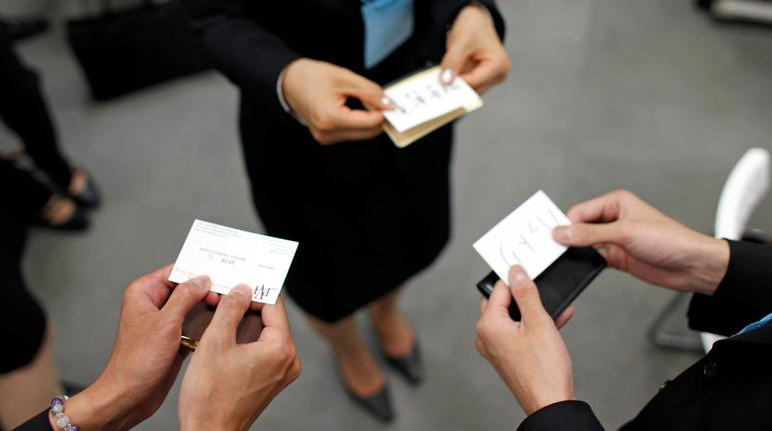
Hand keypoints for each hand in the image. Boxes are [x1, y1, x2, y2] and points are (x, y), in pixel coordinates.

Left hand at [55, 267, 212, 430]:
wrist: (130, 396)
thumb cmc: (136, 362)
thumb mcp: (165, 323)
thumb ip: (185, 297)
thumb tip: (203, 279)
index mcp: (144, 293)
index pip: (176, 272)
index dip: (198, 274)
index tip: (220, 278)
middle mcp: (153, 304)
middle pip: (188, 288)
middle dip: (208, 292)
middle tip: (226, 297)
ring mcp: (164, 322)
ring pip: (193, 307)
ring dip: (209, 310)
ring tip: (227, 310)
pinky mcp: (174, 338)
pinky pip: (194, 325)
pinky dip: (206, 326)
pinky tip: (219, 326)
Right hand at [179, 286, 300, 430]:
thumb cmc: (210, 397)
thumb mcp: (215, 342)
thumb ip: (230, 309)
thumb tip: (242, 289)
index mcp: (281, 348)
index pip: (274, 305)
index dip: (253, 290)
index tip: (236, 283)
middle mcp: (288, 360)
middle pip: (271, 319)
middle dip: (247, 306)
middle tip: (225, 296)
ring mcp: (281, 372)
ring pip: (266, 334)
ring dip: (245, 323)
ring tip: (221, 314)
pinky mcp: (271, 380)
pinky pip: (262, 350)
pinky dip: (246, 340)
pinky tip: (225, 336)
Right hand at [282, 58, 392, 144]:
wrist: (289, 82)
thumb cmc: (312, 77)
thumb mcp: (345, 78)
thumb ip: (370, 92)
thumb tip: (390, 105)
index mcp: (330, 118)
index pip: (370, 123)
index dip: (384, 111)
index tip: (389, 100)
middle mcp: (327, 133)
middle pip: (368, 133)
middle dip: (377, 117)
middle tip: (380, 100)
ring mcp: (326, 138)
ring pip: (361, 135)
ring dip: (368, 120)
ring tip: (362, 101)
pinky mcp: (326, 138)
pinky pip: (351, 134)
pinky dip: (358, 122)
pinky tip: (353, 109)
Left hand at [440, 4, 510, 93]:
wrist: (476, 20)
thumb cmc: (474, 26)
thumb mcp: (461, 41)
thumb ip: (453, 61)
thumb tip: (445, 81)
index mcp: (498, 66)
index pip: (474, 82)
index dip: (456, 83)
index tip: (440, 84)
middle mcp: (499, 75)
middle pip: (472, 89)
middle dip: (456, 84)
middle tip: (439, 80)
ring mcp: (492, 78)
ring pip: (469, 89)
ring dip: (457, 83)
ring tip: (447, 71)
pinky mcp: (484, 78)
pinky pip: (468, 84)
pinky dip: (458, 80)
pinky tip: (451, 73)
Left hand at [476, 266, 574, 414]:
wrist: (550, 404)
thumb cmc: (543, 369)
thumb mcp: (538, 322)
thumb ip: (526, 293)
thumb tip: (516, 271)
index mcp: (488, 325)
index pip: (499, 289)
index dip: (517, 278)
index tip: (532, 270)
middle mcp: (487, 336)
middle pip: (503, 302)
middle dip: (524, 294)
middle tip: (542, 285)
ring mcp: (496, 348)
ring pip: (514, 317)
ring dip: (535, 309)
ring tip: (557, 306)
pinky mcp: (508, 356)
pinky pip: (520, 332)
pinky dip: (536, 325)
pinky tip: (558, 319)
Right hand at [552, 190, 729, 295]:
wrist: (693, 266)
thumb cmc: (671, 240)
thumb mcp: (625, 233)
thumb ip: (590, 233)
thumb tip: (562, 232)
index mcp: (616, 203)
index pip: (580, 211)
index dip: (565, 224)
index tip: (552, 238)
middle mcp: (614, 219)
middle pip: (580, 226)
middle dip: (568, 237)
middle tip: (552, 248)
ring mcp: (615, 239)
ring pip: (585, 242)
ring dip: (576, 250)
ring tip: (562, 258)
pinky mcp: (618, 257)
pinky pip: (594, 258)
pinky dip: (585, 262)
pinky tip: (579, 266)